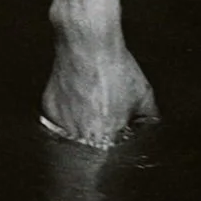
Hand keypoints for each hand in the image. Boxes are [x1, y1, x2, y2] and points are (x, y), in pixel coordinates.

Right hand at [41, 30, 157, 147]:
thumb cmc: (115, 68)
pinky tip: (77, 97)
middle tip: (103, 116)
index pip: (110, 154)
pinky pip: (58, 121)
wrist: (88, 46)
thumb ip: (148, 117)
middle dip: (99, 136)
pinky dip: (67, 113)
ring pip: (73, 136)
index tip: (116, 134)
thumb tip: (151, 125)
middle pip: (91, 147)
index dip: (114, 143)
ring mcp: (63, 125)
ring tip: (91, 104)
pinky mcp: (49, 112)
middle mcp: (82, 136)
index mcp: (106, 137)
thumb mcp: (143, 93)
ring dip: (82, 126)